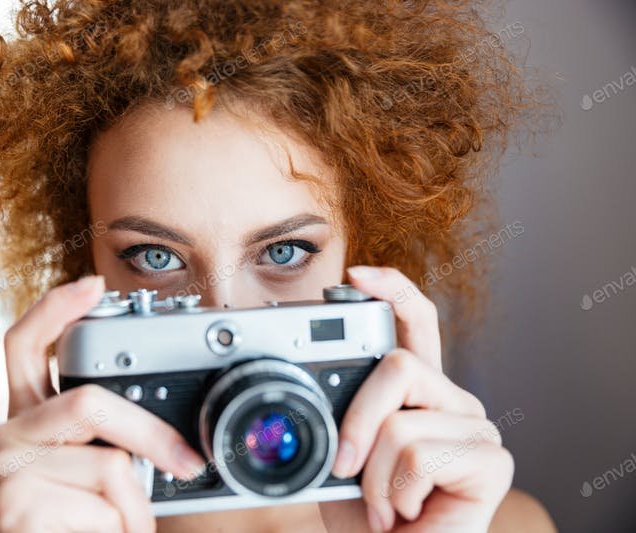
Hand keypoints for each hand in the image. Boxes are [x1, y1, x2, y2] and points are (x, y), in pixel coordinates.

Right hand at [0, 276, 206, 532]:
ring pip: (109, 465)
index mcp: (27, 412)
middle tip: (186, 462)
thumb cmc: (78, 512)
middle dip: (150, 433)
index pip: (24, 345)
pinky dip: (125, 527)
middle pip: (87, 402)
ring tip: (121, 520)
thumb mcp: (93, 463)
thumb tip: (178, 427)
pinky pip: (104, 509)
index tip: (93, 284)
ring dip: (136, 503)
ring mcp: (6, 472)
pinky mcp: (16, 513)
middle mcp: (7, 434)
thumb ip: (112, 433)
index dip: (55, 308)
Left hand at [319, 266, 512, 532]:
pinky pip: (419, 452)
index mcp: (417, 391)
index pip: (416, 321)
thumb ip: (340, 411)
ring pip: (401, 420)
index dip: (393, 289)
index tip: (355, 274)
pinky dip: (396, 492)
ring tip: (386, 505)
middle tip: (344, 467)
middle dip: (356, 419)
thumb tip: (302, 375)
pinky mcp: (491, 460)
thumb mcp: (340, 452)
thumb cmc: (366, 514)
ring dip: (375, 476)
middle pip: (399, 364)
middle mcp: (451, 399)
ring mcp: (475, 427)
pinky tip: (410, 513)